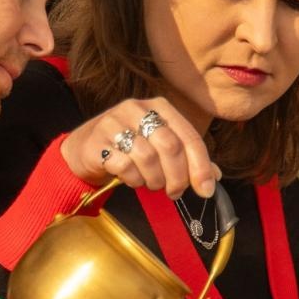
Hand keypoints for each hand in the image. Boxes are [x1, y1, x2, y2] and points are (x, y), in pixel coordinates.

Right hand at [61, 97, 219, 198]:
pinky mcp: (96, 142)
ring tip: (151, 184)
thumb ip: (187, 158)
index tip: (206, 190)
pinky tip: (132, 179)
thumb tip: (214, 177)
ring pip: (147, 157)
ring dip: (154, 179)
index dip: (200, 166)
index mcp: (159, 106)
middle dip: (177, 176)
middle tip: (174, 192)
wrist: (85, 149)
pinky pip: (124, 166)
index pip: (188, 136)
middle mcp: (137, 109)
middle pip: (170, 146)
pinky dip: (133, 179)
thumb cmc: (129, 148)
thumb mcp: (160, 147)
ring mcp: (114, 123)